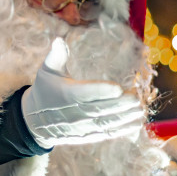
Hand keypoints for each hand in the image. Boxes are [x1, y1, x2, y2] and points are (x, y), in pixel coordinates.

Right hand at [21, 38, 143, 147]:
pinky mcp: (87, 135)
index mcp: (66, 94)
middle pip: (100, 109)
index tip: (118, 87)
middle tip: (136, 97)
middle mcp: (74, 112)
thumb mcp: (47, 70)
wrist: (36, 120)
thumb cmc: (45, 89)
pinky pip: (105, 133)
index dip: (101, 91)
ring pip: (105, 123)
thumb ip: (56, 55)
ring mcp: (81, 126)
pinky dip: (121, 130)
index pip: (85, 93)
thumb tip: (59, 40)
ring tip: (140, 110)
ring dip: (124, 118)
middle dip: (120, 104)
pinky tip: (136, 123)